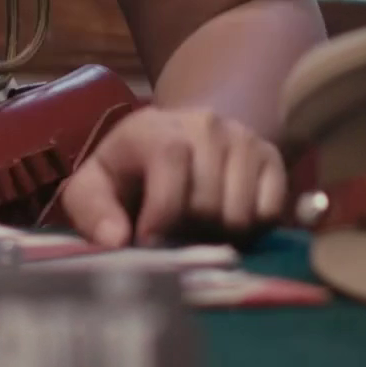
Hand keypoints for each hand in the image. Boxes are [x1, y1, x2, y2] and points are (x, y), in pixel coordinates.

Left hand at [55, 105, 290, 249]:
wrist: (183, 141)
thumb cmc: (131, 173)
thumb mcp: (95, 186)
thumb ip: (92, 211)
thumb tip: (116, 241)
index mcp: (155, 127)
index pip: (170, 158)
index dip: (162, 208)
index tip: (150, 242)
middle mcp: (205, 124)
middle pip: (207, 199)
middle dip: (188, 232)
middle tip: (174, 235)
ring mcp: (243, 139)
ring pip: (240, 213)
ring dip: (219, 236)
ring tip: (199, 229)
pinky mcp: (272, 158)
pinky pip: (271, 212)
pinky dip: (251, 230)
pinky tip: (227, 222)